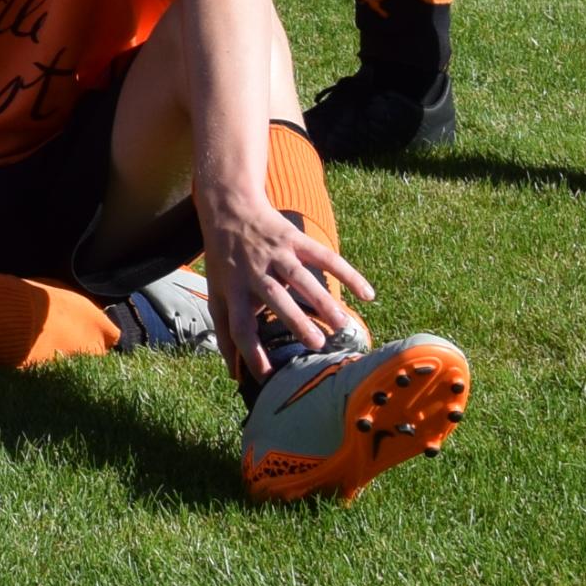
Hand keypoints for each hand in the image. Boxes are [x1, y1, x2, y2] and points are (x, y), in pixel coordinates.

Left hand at [197, 180, 373, 381]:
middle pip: (274, 297)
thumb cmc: (224, 261)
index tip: (269, 376)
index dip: (250, 352)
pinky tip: (367, 294)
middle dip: (295, 320)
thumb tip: (233, 375)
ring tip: (342, 324)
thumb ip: (225, 333)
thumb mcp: (217, 294)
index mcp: (233, 290)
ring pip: (301, 277)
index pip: (240, 325)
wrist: (229, 209)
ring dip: (322, 299)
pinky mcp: (294, 239)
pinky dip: (347, 273)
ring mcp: (276, 254)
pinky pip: (324, 256)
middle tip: (318, 345)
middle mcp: (254, 272)